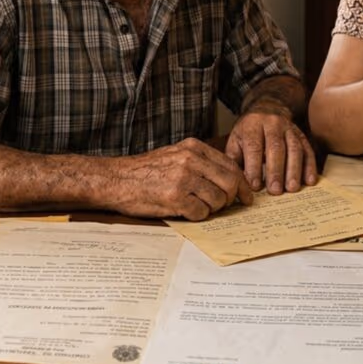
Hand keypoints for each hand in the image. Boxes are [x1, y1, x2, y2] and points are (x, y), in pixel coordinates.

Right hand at [105, 138, 252, 220]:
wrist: (116, 179)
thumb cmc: (145, 171)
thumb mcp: (175, 155)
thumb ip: (200, 163)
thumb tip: (229, 180)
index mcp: (193, 148)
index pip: (230, 165)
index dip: (242, 184)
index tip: (246, 196)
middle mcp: (191, 160)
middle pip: (230, 182)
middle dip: (231, 198)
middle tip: (225, 206)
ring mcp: (183, 178)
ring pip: (218, 199)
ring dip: (212, 208)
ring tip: (196, 206)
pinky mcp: (175, 198)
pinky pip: (202, 213)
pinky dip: (197, 216)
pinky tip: (185, 211)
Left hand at [226, 109, 317, 194]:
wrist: (267, 109)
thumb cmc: (249, 132)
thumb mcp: (236, 141)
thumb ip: (235, 160)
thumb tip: (237, 182)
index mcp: (252, 125)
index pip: (254, 147)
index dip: (254, 167)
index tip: (255, 186)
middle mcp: (272, 124)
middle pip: (276, 148)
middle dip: (276, 171)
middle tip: (275, 191)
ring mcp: (289, 128)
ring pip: (294, 148)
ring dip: (294, 170)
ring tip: (292, 188)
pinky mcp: (301, 135)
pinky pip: (307, 150)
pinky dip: (309, 166)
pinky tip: (309, 180)